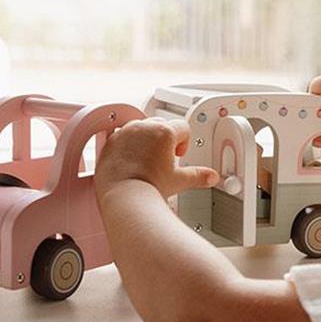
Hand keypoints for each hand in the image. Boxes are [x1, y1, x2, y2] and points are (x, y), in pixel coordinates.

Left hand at [95, 118, 218, 198]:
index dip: (184, 142)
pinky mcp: (110, 142)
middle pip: (161, 124)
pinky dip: (126, 146)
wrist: (123, 197)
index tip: (178, 155)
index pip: (182, 127)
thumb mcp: (179, 181)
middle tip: (164, 160)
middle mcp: (143, 128)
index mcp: (164, 132)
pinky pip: (121, 137)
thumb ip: (198, 176)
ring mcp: (125, 133)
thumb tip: (210, 177)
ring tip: (147, 162)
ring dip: (145, 140)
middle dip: (165, 140)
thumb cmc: (148, 187)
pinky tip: (130, 163)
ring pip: (140, 128)